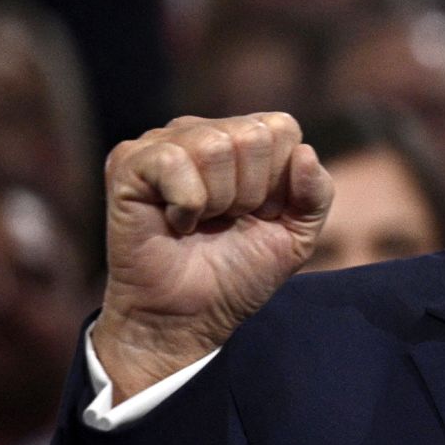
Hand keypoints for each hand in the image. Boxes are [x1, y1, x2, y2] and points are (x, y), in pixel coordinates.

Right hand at [93, 113, 332, 401]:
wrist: (188, 316)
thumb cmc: (239, 272)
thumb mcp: (297, 235)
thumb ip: (316, 193)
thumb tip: (304, 151)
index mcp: (242, 138)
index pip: (281, 127)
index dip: (279, 181)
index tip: (259, 213)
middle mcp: (202, 131)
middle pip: (252, 135)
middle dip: (250, 193)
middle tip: (226, 221)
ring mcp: (162, 143)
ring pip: (215, 145)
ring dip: (218, 200)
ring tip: (201, 222)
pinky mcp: (129, 163)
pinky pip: (173, 161)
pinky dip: (186, 204)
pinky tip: (176, 222)